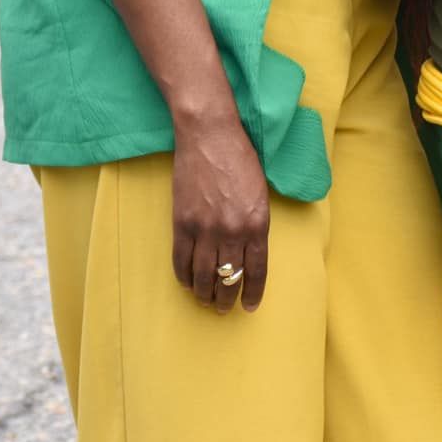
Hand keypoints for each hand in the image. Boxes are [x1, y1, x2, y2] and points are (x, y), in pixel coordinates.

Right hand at [170, 113, 270, 313]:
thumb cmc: (240, 158)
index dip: (253, 293)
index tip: (250, 306)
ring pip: (204, 276)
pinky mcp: (182, 222)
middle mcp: (232, 231)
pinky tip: (187, 282)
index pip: (257, 271)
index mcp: (257, 223)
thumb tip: (249, 253)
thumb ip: (256, 224)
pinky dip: (184, 277)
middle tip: (224, 307)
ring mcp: (205, 228)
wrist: (210, 134)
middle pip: (229, 278)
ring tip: (206, 300)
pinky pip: (181, 261)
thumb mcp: (260, 193)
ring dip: (205, 293)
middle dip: (227, 298)